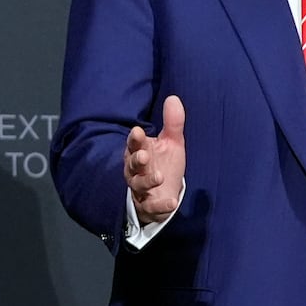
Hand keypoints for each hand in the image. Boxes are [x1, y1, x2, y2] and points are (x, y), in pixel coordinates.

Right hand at [125, 95, 185, 224]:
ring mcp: (141, 189)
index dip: (135, 139)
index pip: (134, 144)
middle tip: (144, 155)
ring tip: (159, 176)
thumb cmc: (164, 163)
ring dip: (147, 181)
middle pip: (132, 165)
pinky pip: (152, 207)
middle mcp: (136, 171)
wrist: (166, 192)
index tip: (138, 131)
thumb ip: (172, 123)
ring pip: (138, 185)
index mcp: (140, 152)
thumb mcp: (172, 142)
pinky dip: (161, 206)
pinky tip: (171, 202)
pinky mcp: (149, 206)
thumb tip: (173, 97)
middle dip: (136, 160)